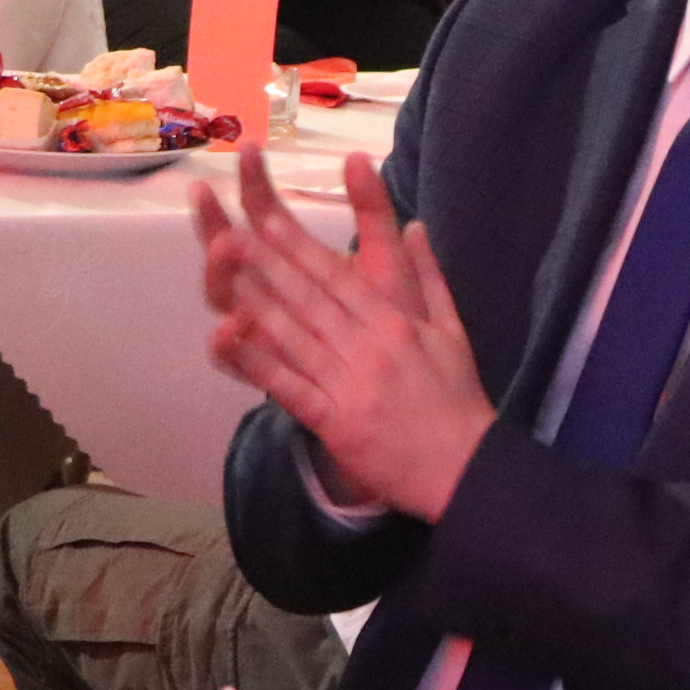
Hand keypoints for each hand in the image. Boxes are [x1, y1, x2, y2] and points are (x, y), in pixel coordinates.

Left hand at [191, 142, 493, 522]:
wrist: (465, 467)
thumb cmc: (456, 399)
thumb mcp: (451, 330)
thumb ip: (429, 276)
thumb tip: (416, 226)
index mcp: (395, 323)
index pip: (340, 278)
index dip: (301, 249)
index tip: (269, 221)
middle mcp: (371, 347)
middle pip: (311, 300)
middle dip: (269, 266)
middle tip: (231, 236)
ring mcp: (352, 385)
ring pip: (296, 338)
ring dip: (257, 307)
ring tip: (224, 279)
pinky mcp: (338, 423)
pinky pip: (291, 389)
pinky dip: (260, 366)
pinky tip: (231, 345)